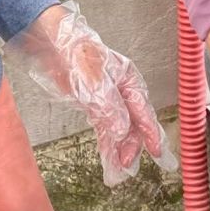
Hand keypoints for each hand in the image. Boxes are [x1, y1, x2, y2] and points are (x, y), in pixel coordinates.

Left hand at [10, 2, 177, 185]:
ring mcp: (107, 96)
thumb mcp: (93, 79)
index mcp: (128, 79)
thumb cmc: (75, 50)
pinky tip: (108, 155)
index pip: (142, 111)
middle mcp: (121, 89)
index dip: (149, 133)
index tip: (156, 152)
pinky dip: (106, 141)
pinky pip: (103, 125)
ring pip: (118, 127)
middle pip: (132, 122)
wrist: (52, 40)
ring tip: (116, 170)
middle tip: (125, 167)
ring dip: (117, 148)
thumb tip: (122, 131)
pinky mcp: (92, 101)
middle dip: (130, 146)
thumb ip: (109, 106)